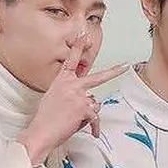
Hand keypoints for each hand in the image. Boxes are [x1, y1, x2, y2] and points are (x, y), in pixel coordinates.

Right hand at [19, 36, 128, 163]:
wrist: (41, 132)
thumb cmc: (46, 118)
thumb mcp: (54, 98)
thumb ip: (72, 93)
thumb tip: (91, 98)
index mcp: (62, 81)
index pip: (71, 60)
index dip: (78, 47)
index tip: (84, 34)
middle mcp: (71, 85)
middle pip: (98, 77)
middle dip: (114, 72)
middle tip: (125, 66)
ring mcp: (78, 96)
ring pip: (95, 104)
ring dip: (89, 114)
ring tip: (74, 121)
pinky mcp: (84, 109)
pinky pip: (96, 118)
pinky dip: (94, 127)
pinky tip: (91, 133)